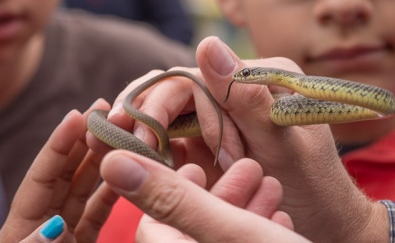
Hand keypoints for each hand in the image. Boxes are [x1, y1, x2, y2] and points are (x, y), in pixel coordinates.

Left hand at [0, 101, 116, 242]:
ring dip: (99, 159)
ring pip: (81, 189)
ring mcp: (63, 235)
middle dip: (81, 139)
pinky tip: (124, 173)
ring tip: (117, 132)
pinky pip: (96, 214)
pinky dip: (110, 193)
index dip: (58, 144)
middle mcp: (41, 225)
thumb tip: (56, 223)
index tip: (77, 115)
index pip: (40, 176)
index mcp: (19, 229)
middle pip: (62, 174)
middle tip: (101, 109)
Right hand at [88, 36, 388, 241]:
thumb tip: (206, 42)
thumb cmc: (314, 188)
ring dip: (144, 132)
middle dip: (146, 117)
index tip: (140, 136)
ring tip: (113, 147)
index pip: (195, 78)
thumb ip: (245, 98)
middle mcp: (240, 90)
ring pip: (172, 115)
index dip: (160, 104)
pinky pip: (179, 138)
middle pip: (178, 94)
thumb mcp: (281, 144)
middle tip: (114, 140)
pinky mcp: (217, 141)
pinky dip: (155, 149)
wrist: (329, 225)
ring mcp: (226, 117)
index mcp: (261, 77)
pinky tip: (133, 158)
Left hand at [100, 150, 306, 242]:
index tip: (200, 163)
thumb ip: (170, 196)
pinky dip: (257, 228)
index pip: (153, 221)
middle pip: (192, 225)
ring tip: (271, 185)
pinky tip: (282, 216)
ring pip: (222, 233)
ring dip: (244, 208)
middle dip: (221, 194)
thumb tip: (111, 161)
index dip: (174, 185)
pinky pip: (242, 242)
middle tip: (249, 169)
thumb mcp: (227, 229)